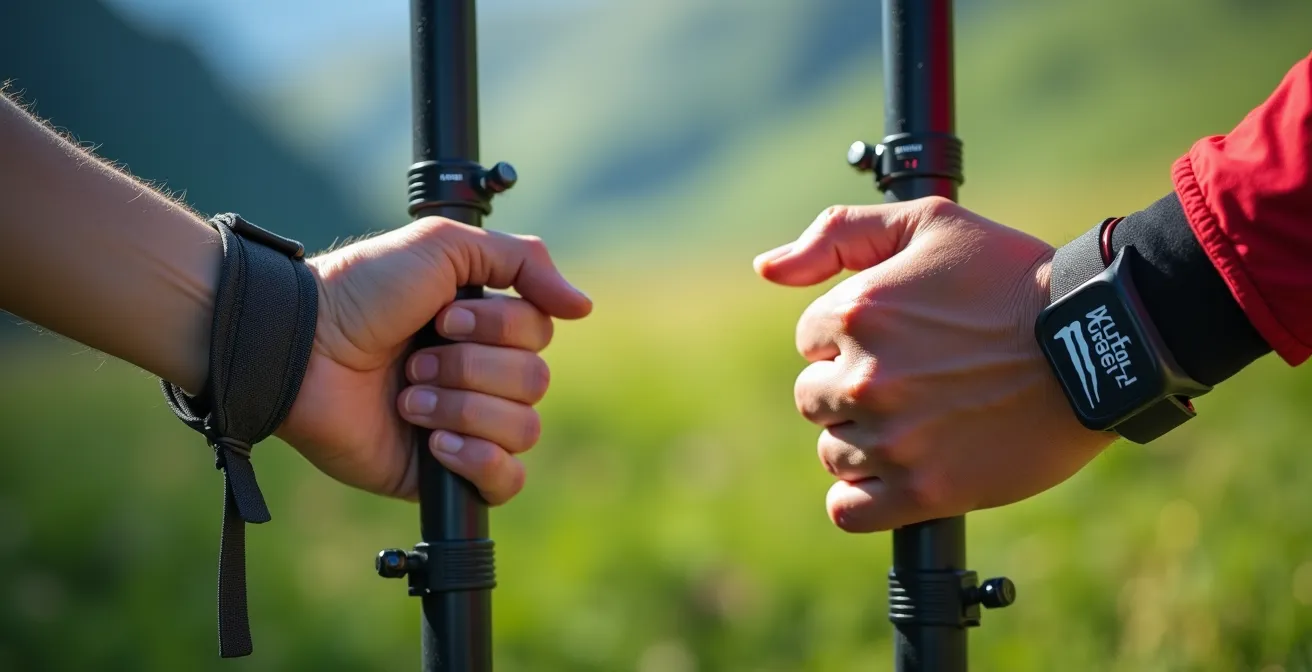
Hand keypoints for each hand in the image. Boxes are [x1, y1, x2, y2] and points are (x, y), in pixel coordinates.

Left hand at [276, 217, 591, 503]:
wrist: (303, 349)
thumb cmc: (363, 291)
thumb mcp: (444, 247)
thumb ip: (523, 260)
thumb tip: (584, 308)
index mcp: (482, 327)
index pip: (540, 335)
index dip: (498, 327)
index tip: (443, 316)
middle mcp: (478, 375)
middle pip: (535, 383)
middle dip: (471, 368)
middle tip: (415, 358)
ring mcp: (462, 425)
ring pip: (522, 430)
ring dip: (462, 407)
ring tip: (407, 396)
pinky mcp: (440, 474)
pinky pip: (505, 482)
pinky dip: (478, 460)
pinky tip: (436, 442)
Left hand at [755, 197, 1115, 532]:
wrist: (1097, 342)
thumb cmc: (1011, 275)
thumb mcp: (926, 221)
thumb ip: (836, 233)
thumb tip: (766, 269)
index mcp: (854, 313)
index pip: (810, 340)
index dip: (851, 338)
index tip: (901, 337)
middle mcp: (863, 378)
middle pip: (813, 399)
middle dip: (851, 390)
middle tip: (912, 381)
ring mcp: (892, 439)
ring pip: (833, 453)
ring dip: (864, 441)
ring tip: (920, 421)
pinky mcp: (923, 490)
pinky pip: (849, 511)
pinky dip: (863, 498)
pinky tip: (897, 472)